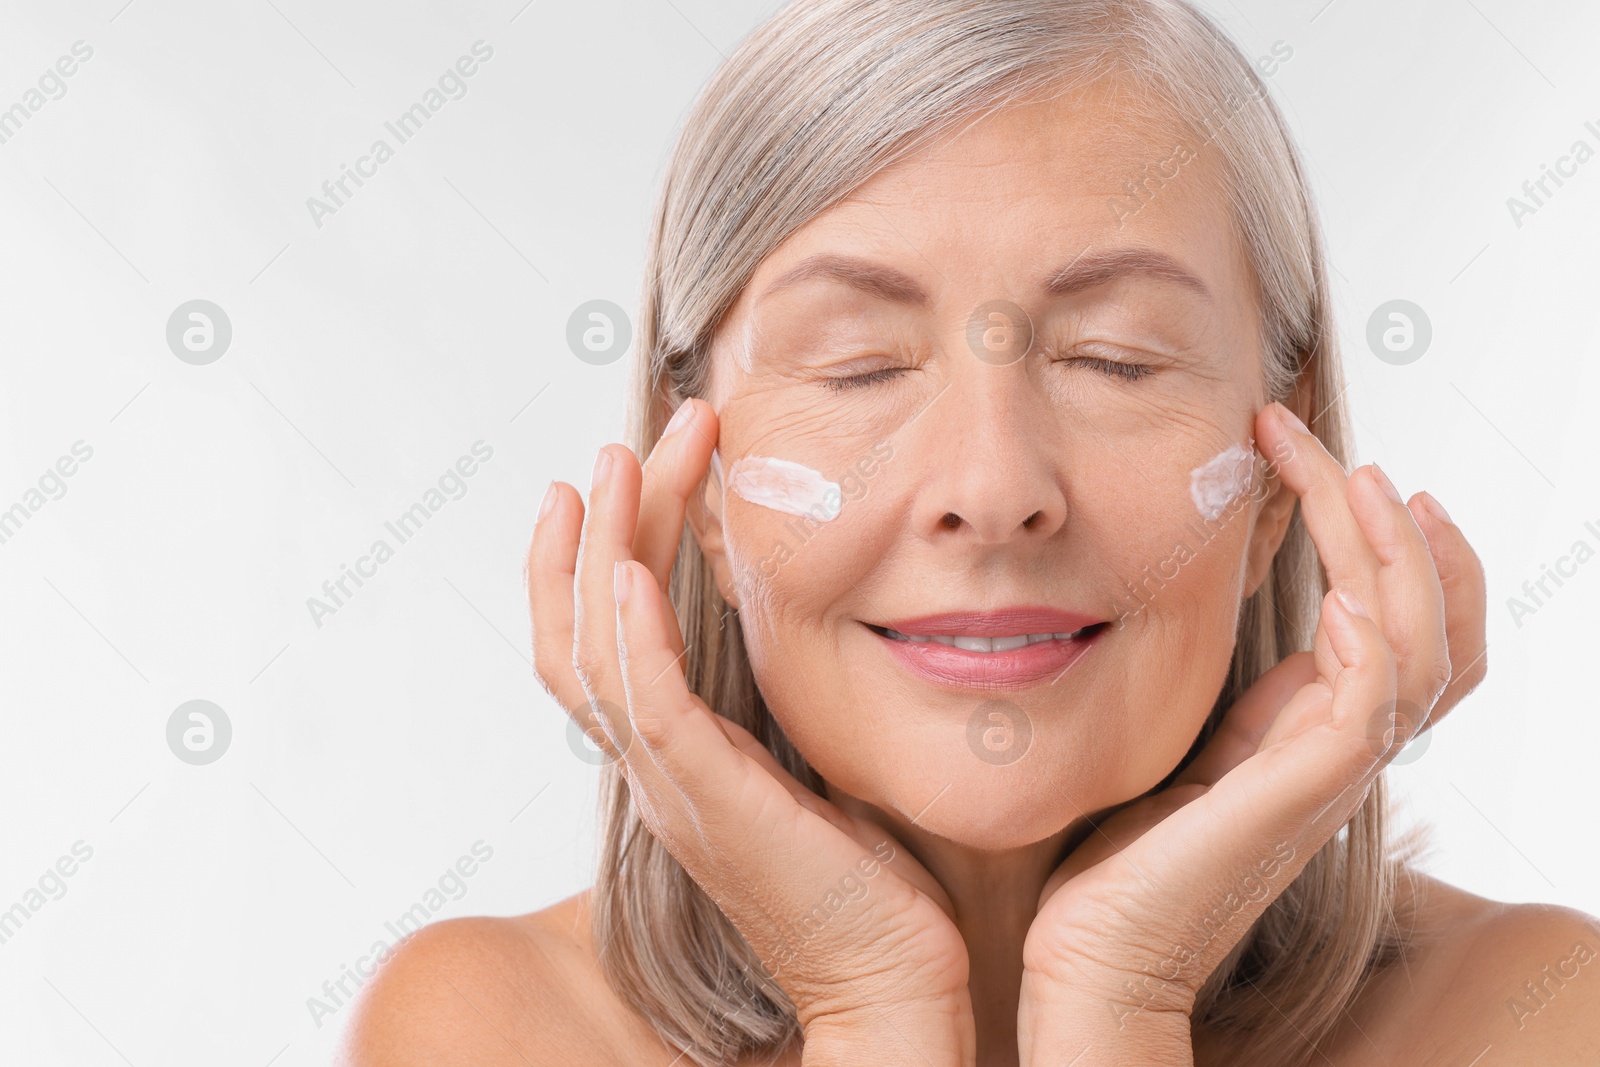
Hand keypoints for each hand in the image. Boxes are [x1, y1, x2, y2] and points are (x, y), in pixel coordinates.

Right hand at [526, 398, 975, 1065]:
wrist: (892, 987)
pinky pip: (648, 709)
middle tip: (624, 444)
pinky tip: (633, 570)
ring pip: (596, 654)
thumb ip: (790, 705)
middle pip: (582, 632)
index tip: (615, 479)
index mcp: (677, 761)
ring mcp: (674, 789)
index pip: (599, 645)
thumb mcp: (818, 768)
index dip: (590, 561)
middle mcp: (656, 770)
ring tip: (618, 464)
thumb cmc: (870, 887)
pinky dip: (631, 636)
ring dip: (603, 551)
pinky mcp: (715, 805)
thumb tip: (820, 624)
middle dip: (599, 528)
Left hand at [1017, 401, 1487, 1063]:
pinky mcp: (1297, 796)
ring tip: (1360, 482)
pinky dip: (1372, 642)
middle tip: (1350, 451)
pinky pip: (1370, 707)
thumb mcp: (1193, 746)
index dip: (1406, 551)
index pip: (1411, 628)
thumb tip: (1266, 623)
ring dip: (1396, 557)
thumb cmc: (1124, 855)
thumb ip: (1242, 700)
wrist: (1093, 951)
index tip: (1352, 469)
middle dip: (1400, 528)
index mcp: (1318, 730)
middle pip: (1434, 623)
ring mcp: (1329, 773)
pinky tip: (1337, 593)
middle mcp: (1343, 747)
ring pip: (1421, 648)